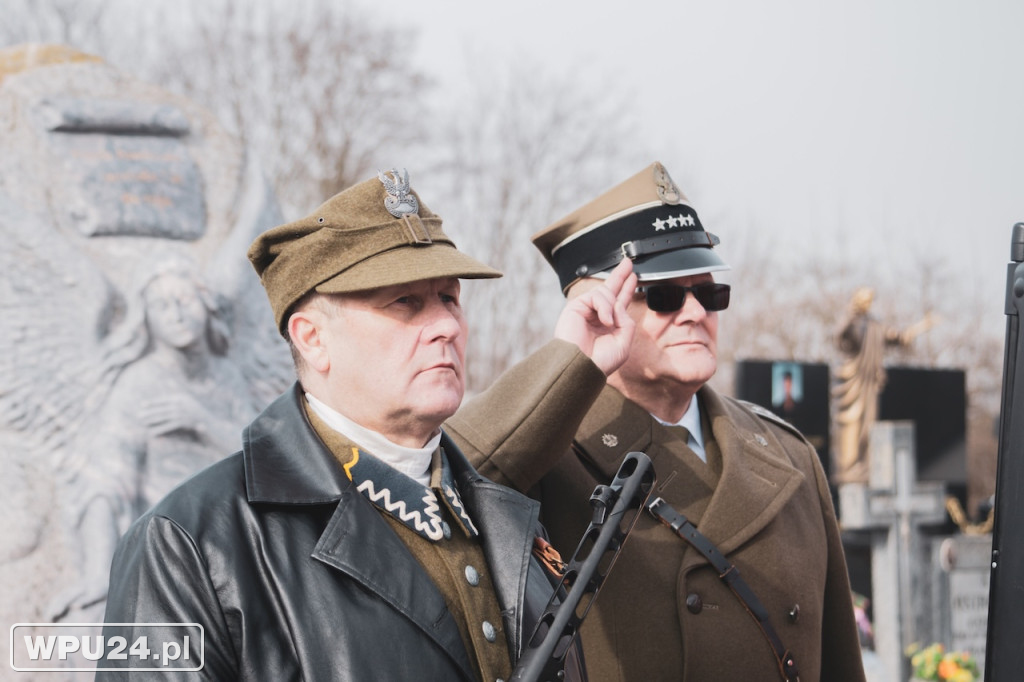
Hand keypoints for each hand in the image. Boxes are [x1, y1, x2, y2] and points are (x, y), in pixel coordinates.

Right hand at [554, 259, 636, 375]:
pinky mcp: (576, 307)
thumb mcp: (623, 343)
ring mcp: (586, 311)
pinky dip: (604, 308)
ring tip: (609, 323)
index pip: (619, 303)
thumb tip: (619, 306)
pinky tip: (604, 321)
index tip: (633, 277)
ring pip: (606, 294)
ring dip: (612, 306)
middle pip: (610, 290)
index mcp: (609, 325)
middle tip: (628, 262)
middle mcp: (597, 316)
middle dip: (620, 275)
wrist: (581, 367)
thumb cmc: (599, 361)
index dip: (627, 289)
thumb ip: (626, 323)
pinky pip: (596, 297)